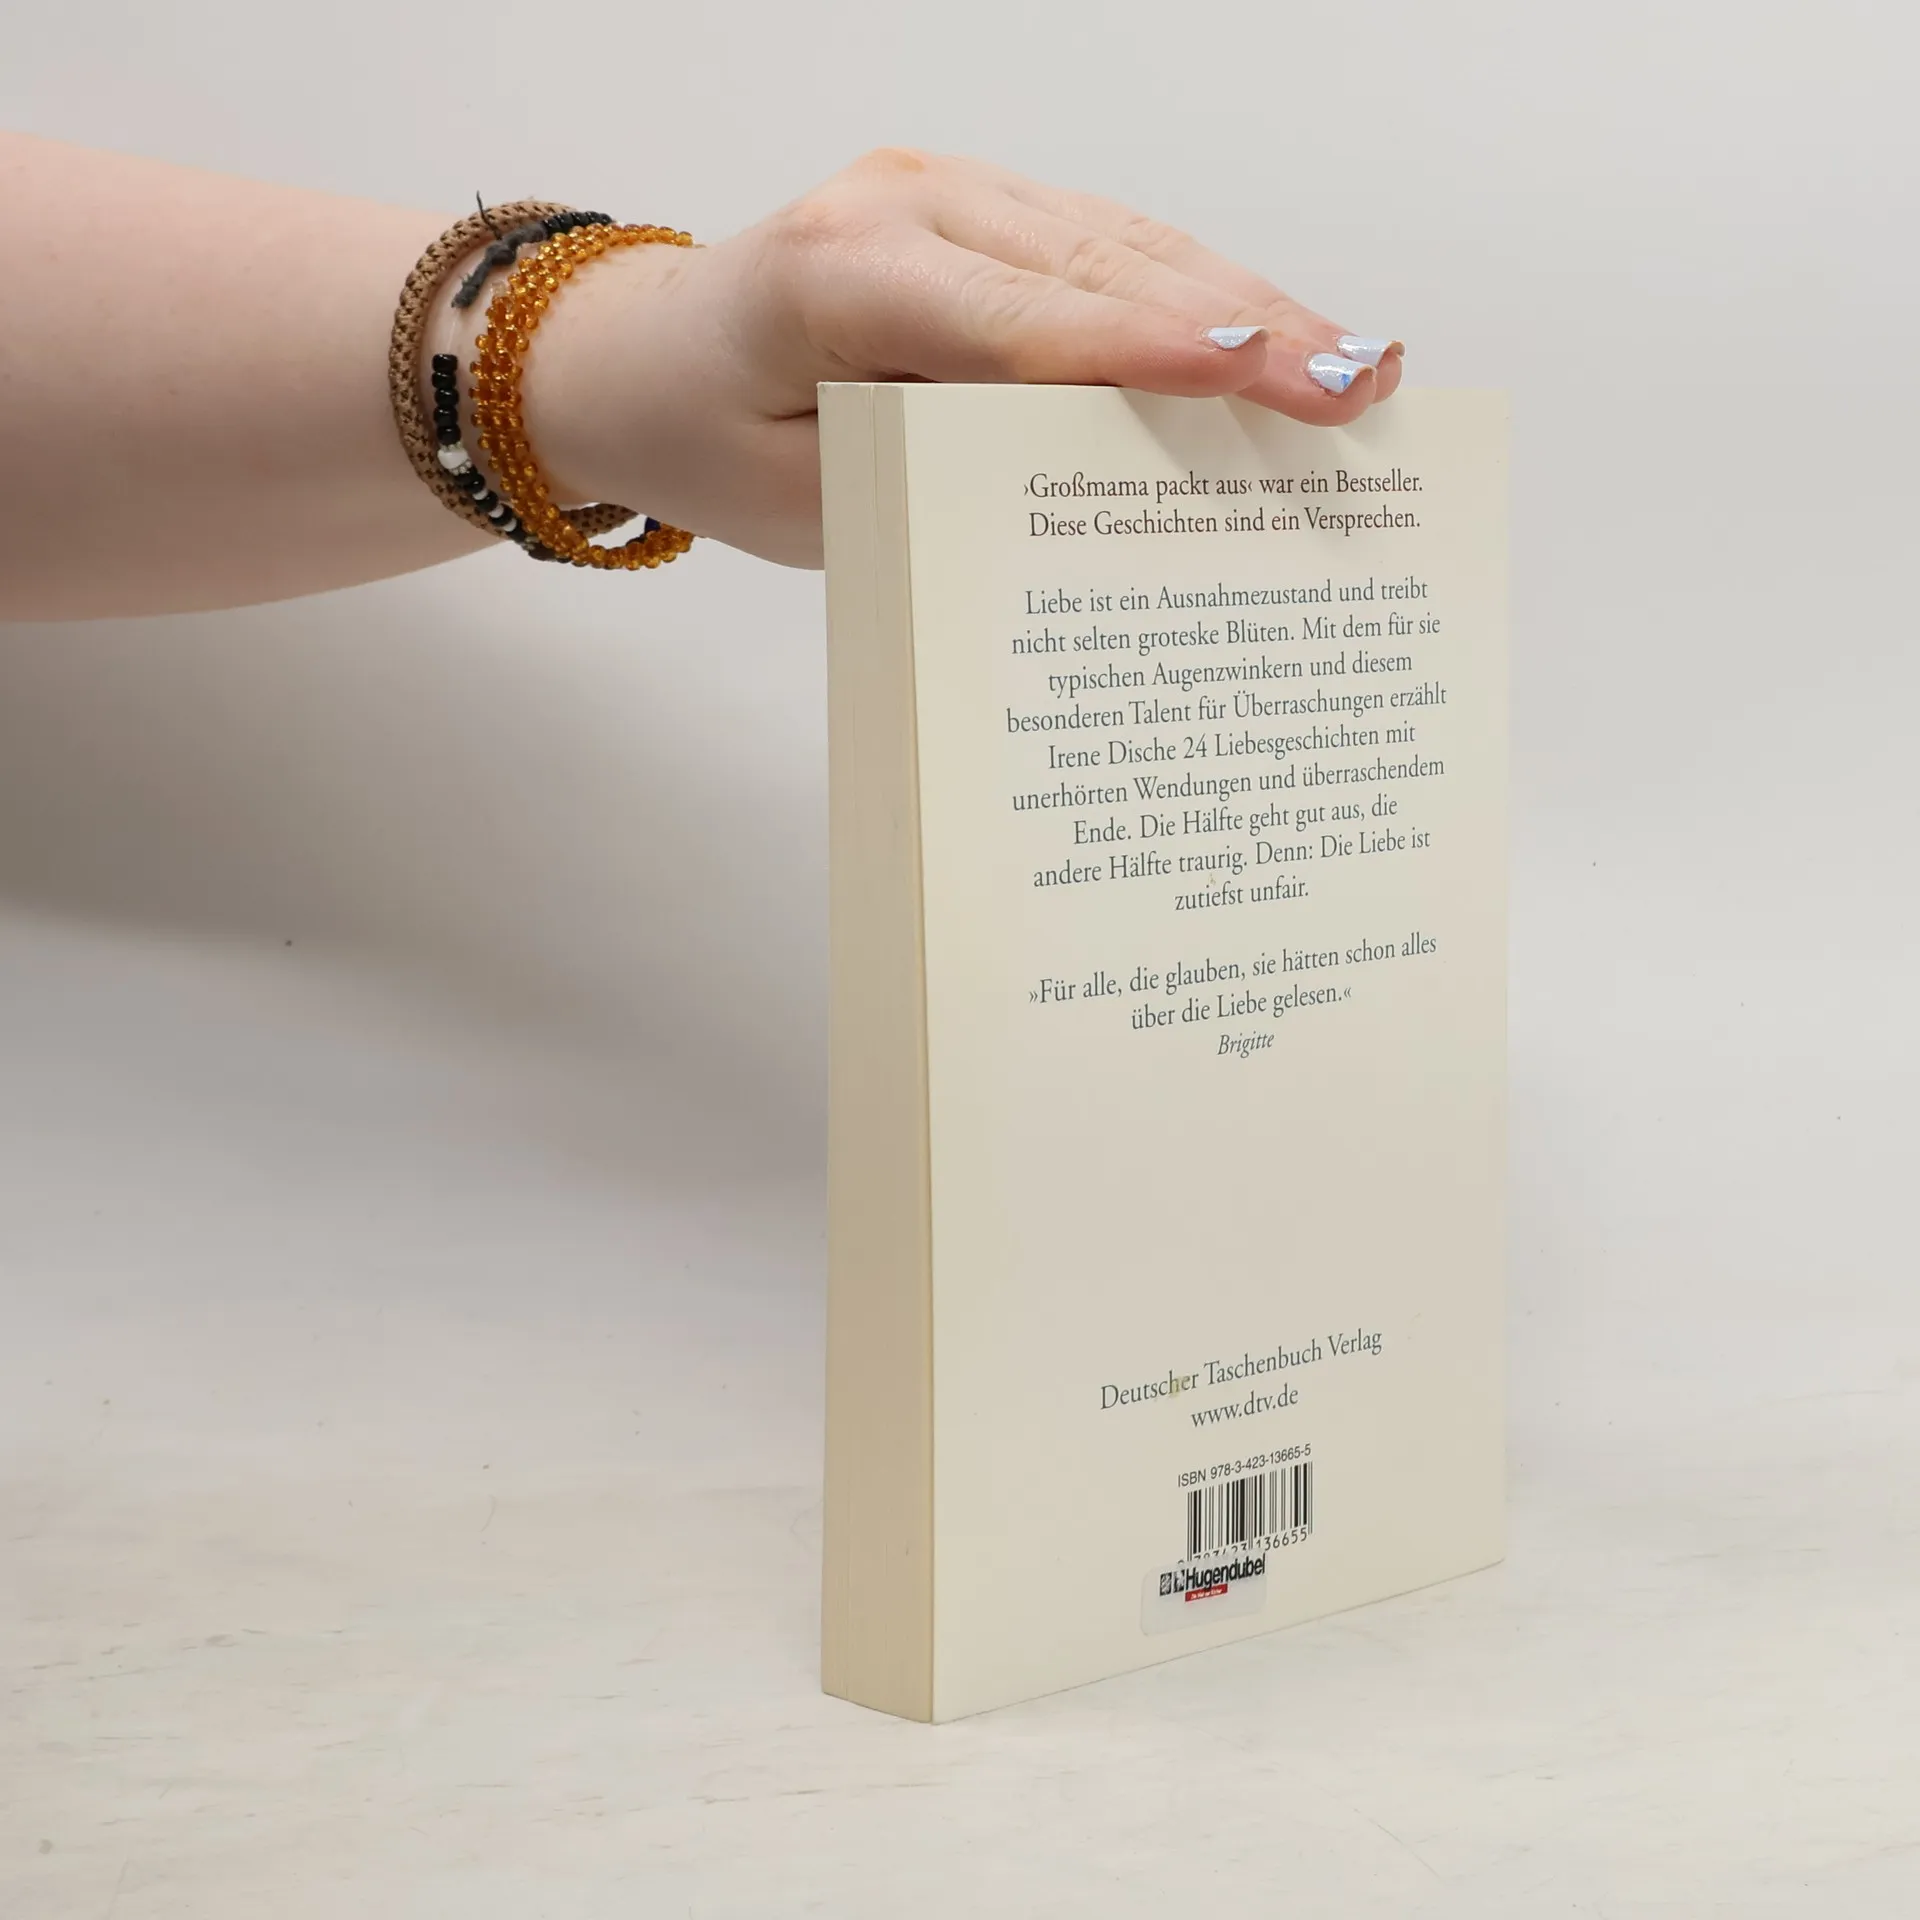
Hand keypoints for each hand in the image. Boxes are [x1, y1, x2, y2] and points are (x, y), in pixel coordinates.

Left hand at [524, 150, 1403, 568]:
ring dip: (1242, 300)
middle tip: (1360, 382)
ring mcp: (946, 191)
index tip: (1264, 373)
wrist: (638, 359)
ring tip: (1350, 362)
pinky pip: (1102, 244)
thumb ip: (930, 480)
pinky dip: (1191, 289)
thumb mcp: (802, 500)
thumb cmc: (711, 437)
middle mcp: (904, 206)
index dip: (1151, 350)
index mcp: (842, 276)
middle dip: (1241, 324)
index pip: (1022, 320)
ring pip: (1122, 242)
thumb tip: (1083, 479)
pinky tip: (1270, 328)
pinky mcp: (975, 209)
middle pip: (1100, 267)